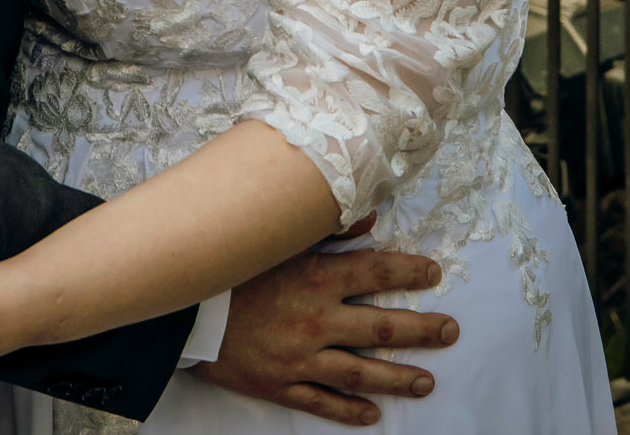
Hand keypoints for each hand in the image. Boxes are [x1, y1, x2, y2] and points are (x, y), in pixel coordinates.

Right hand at [194, 231, 459, 427]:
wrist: (179, 310)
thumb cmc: (225, 267)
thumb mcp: (271, 240)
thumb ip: (321, 228)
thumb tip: (366, 214)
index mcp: (312, 279)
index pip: (374, 273)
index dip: (408, 273)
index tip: (433, 273)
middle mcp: (314, 320)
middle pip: (380, 328)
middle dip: (421, 330)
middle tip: (450, 331)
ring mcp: (299, 357)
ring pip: (361, 372)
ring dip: (398, 378)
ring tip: (427, 382)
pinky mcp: (279, 384)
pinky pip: (322, 402)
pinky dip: (349, 411)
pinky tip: (373, 415)